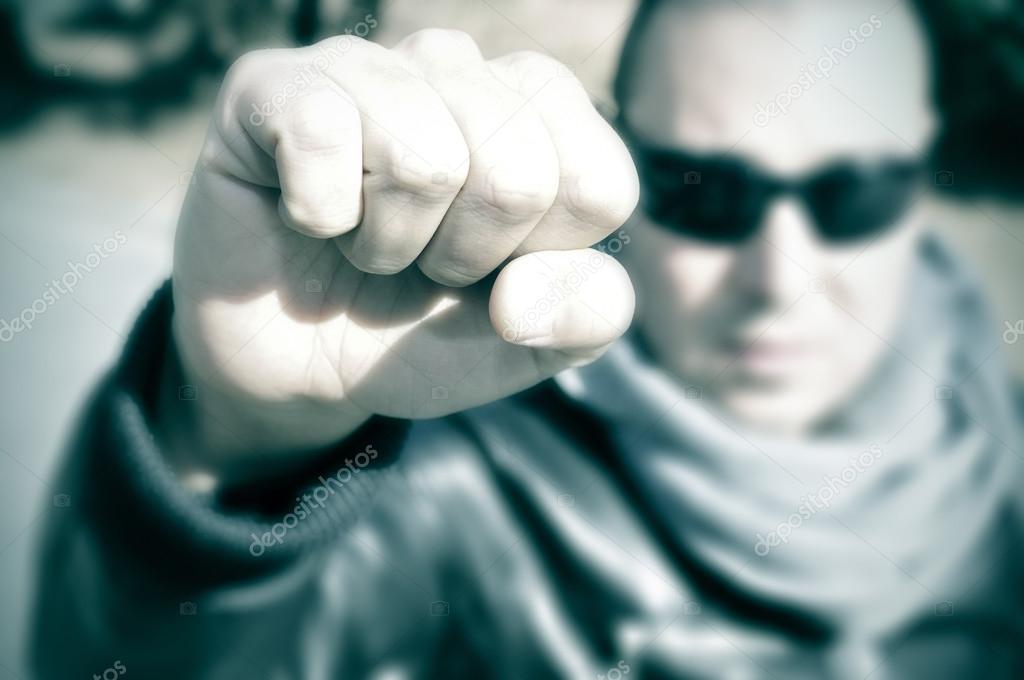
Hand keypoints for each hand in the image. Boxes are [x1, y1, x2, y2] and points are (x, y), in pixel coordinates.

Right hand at [167, 30, 637, 477]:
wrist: (294, 365)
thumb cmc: (415, 333)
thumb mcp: (523, 344)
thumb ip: (585, 317)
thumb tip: (532, 293)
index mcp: (540, 115)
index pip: (596, 185)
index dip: (539, 260)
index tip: (491, 271)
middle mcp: (462, 69)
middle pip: (516, 175)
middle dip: (462, 257)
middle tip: (418, 261)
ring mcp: (369, 67)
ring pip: (424, 162)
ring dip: (388, 244)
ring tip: (363, 241)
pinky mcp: (275, 82)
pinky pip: (324, 136)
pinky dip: (317, 213)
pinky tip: (307, 213)